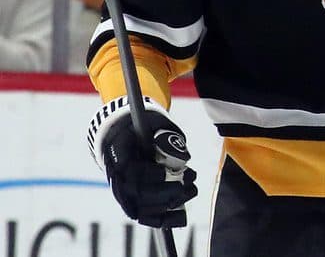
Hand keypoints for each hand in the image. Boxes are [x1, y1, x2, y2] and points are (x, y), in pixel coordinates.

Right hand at [88, 96, 197, 227]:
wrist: (124, 133)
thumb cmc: (143, 125)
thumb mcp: (155, 122)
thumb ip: (168, 135)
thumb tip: (184, 157)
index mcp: (118, 153)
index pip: (131, 170)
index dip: (152, 174)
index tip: (171, 170)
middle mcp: (117, 176)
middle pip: (138, 193)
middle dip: (166, 191)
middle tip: (187, 182)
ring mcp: (123, 191)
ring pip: (142, 208)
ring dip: (169, 203)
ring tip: (191, 190)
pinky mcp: (132, 200)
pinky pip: (145, 216)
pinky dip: (163, 219)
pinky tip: (181, 216)